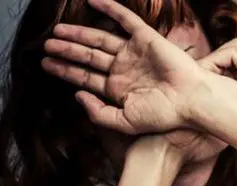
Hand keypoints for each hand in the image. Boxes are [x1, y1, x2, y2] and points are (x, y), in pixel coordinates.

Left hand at [41, 0, 206, 134]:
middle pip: (89, 56)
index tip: (46, 64)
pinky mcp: (146, 38)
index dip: (65, 70)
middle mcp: (124, 69)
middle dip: (67, 51)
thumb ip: (98, 114)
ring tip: (57, 31)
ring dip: (78, 34)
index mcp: (119, 89)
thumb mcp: (125, 122)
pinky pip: (124, 18)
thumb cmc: (164, 115)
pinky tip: (91, 1)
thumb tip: (77, 96)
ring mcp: (134, 53)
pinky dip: (109, 8)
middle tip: (46, 45)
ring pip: (100, 38)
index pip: (86, 77)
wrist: (191, 100)